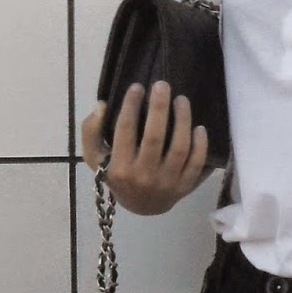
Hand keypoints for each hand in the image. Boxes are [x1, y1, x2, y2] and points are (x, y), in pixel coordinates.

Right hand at [80, 81, 210, 215]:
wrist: (141, 207)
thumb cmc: (117, 175)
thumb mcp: (95, 157)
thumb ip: (91, 131)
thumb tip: (102, 105)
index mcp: (119, 168)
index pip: (125, 131)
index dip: (131, 106)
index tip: (137, 87)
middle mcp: (143, 176)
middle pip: (154, 137)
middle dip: (159, 108)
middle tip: (162, 85)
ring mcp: (166, 183)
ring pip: (179, 148)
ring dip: (183, 120)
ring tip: (182, 100)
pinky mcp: (184, 187)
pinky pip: (196, 164)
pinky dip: (200, 145)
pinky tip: (199, 127)